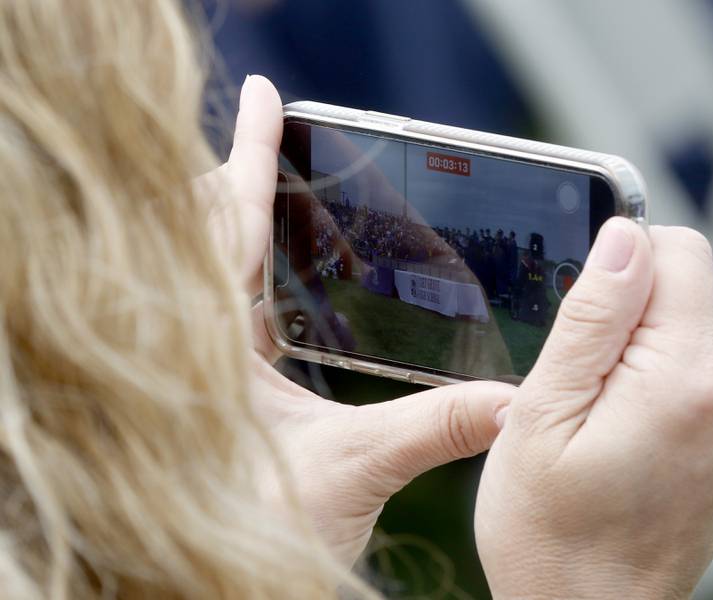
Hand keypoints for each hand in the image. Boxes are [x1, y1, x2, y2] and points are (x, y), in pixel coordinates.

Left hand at [201, 75, 514, 564]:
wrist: (213, 583)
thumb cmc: (262, 530)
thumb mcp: (356, 468)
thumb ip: (435, 425)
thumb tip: (514, 399)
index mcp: (210, 345)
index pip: (228, 223)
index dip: (250, 151)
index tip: (270, 97)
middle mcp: (196, 345)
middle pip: (211, 232)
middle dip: (242, 182)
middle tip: (283, 145)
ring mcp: (205, 364)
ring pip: (216, 268)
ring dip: (248, 226)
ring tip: (292, 195)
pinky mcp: (218, 386)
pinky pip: (230, 306)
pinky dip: (257, 274)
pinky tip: (291, 277)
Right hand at [475, 219, 712, 598]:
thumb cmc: (550, 534)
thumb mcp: (543, 415)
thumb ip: (590, 319)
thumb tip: (624, 236)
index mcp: (685, 381)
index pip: (677, 251)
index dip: (617, 262)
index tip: (577, 313)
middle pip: (679, 291)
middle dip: (618, 319)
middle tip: (574, 388)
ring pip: (679, 331)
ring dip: (630, 355)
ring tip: (591, 420)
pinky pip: (687, 373)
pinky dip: (647, 385)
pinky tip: (615, 436)